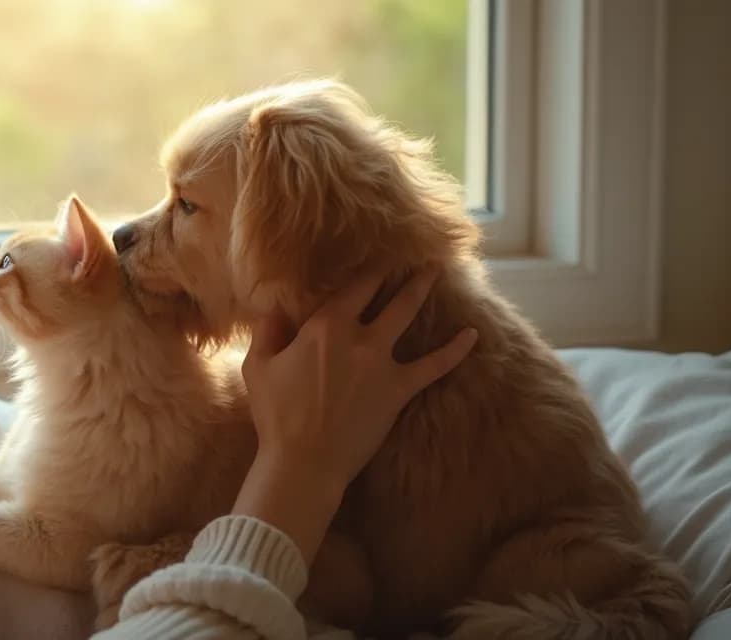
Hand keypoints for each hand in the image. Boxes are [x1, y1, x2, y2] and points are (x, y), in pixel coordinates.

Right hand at [232, 266, 476, 560]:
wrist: (305, 460)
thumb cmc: (277, 415)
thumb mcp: (258, 368)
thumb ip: (268, 333)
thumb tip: (273, 308)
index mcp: (324, 327)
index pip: (352, 288)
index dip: (367, 271)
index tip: (379, 256)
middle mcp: (358, 337)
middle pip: (386, 296)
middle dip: (402, 274)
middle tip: (418, 258)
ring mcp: (383, 362)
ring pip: (408, 316)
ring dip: (422, 291)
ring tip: (436, 272)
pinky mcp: (399, 389)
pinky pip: (435, 365)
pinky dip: (455, 350)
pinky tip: (472, 335)